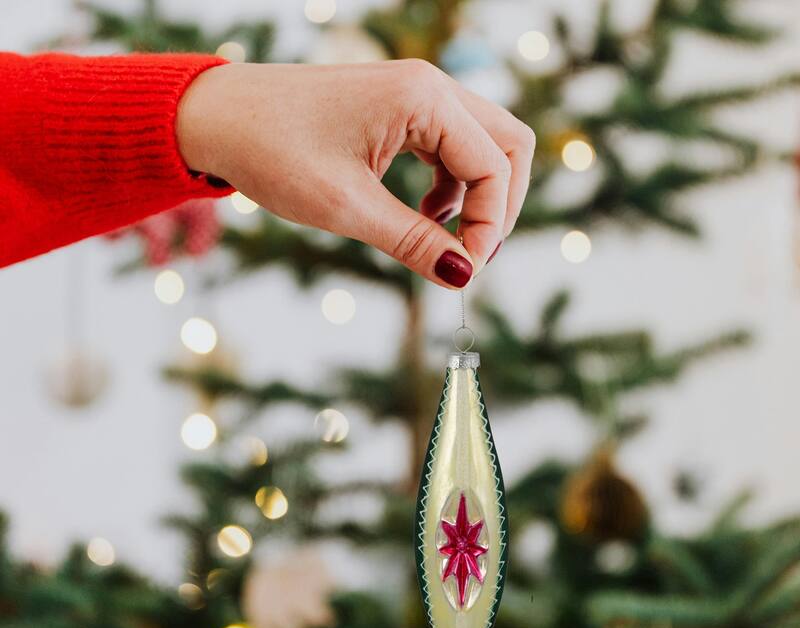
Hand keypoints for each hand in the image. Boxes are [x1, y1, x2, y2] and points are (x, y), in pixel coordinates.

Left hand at [177, 60, 534, 288]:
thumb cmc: (271, 152)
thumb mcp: (346, 207)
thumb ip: (413, 242)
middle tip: (471, 253)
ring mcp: (415, 94)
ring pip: (483, 144)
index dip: (490, 227)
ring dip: (476, 196)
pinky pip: (451, 146)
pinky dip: (451, 185)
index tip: (464, 271)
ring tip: (438, 235)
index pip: (494, 167)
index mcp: (422, 99)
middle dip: (499, 206)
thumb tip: (462, 276)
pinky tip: (423, 211)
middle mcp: (429, 86)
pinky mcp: (399, 108)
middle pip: (508, 145)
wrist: (217, 117)